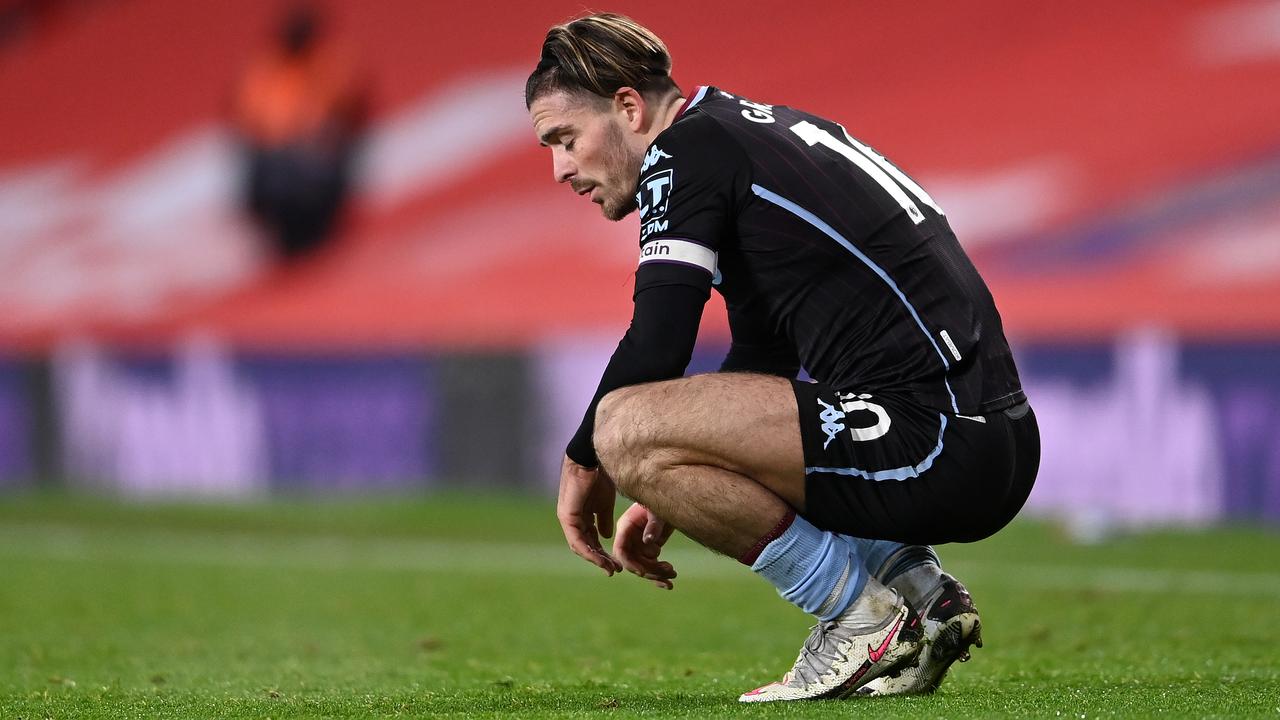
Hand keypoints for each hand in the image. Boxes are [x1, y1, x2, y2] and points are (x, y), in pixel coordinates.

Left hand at [556, 455, 622, 575]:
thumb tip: (606, 536)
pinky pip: (577, 539)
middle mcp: (571, 519)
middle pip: (584, 545)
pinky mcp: (567, 516)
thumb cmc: (600, 475)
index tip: (616, 562)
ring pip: (580, 546)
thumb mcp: (605, 502)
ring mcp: (567, 518)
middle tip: (614, 570)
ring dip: (595, 559)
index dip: (602, 552)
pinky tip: (601, 559)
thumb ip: (604, 519)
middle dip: (600, 558)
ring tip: (610, 568)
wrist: (594, 458)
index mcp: (580, 515)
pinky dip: (589, 551)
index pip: (589, 539)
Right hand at [613, 502, 677, 588]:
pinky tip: (669, 584)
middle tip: (669, 571)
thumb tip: (648, 541)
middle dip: (649, 570)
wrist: (673, 495)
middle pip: (633, 562)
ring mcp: (639, 544)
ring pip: (643, 567)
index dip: (630, 563)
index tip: (643, 572)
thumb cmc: (663, 497)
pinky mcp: (649, 548)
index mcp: (625, 527)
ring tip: (673, 574)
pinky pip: (651, 565)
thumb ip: (653, 524)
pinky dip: (659, 576)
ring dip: (657, 574)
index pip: (621, 550)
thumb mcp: (658, 509)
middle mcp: (630, 538)